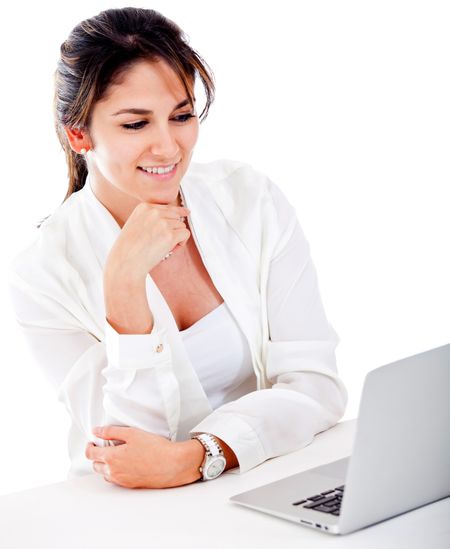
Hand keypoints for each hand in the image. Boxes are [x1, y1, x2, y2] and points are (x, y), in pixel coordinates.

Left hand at [85, 425, 204, 488]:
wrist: (172, 464)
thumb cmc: (155, 448)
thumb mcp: (132, 433)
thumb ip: (111, 431)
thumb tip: (96, 431)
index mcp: (112, 458)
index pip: (91, 454)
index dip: (89, 446)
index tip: (92, 441)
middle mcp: (114, 472)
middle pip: (95, 466)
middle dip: (96, 456)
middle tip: (102, 446)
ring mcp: (122, 481)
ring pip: (105, 474)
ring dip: (105, 465)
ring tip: (115, 455)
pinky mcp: (131, 485)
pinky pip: (116, 480)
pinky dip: (115, 472)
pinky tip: (125, 464)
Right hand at [105, 202, 190, 280]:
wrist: (125, 263)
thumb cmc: (129, 249)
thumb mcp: (135, 224)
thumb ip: (150, 218)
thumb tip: (174, 215)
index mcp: (144, 207)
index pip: (168, 207)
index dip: (176, 214)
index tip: (186, 213)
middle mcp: (154, 212)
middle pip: (176, 216)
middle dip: (174, 228)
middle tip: (164, 241)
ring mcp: (163, 223)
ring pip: (182, 226)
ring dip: (177, 237)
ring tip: (163, 247)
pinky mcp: (170, 236)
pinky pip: (185, 234)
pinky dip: (181, 243)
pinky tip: (170, 250)